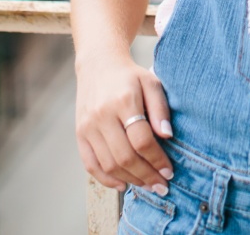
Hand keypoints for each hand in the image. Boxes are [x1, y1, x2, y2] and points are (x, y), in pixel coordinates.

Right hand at [75, 55, 173, 193]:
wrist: (98, 65)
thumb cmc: (130, 76)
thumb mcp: (150, 82)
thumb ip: (160, 108)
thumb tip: (167, 135)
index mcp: (123, 100)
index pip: (141, 139)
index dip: (157, 159)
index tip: (169, 171)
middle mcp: (102, 115)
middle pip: (125, 156)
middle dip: (146, 175)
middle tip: (162, 186)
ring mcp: (88, 126)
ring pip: (109, 164)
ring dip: (130, 180)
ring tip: (147, 186)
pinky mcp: (80, 134)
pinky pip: (91, 165)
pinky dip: (107, 179)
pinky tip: (123, 184)